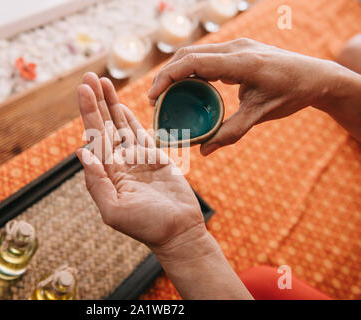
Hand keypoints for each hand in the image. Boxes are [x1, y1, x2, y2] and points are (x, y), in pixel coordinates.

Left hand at [76, 72, 207, 249]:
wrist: (179, 232)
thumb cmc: (147, 226)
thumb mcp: (114, 210)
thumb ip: (97, 183)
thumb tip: (81, 153)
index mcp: (107, 174)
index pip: (94, 137)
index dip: (88, 112)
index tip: (83, 89)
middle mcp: (119, 163)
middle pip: (104, 126)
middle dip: (96, 101)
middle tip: (89, 77)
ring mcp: (136, 159)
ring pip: (121, 125)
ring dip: (111, 104)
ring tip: (102, 82)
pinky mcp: (155, 158)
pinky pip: (140, 133)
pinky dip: (131, 118)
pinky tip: (121, 104)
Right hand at [148, 38, 360, 153]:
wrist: (316, 76)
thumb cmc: (291, 94)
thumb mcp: (260, 115)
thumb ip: (231, 133)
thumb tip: (204, 151)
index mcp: (242, 62)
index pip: (193, 62)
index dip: (167, 78)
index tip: (153, 98)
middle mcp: (236, 47)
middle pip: (188, 54)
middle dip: (166, 75)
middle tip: (155, 100)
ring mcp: (237, 45)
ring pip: (195, 52)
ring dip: (177, 71)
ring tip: (166, 94)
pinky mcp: (238, 49)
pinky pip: (207, 55)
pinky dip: (191, 69)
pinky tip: (187, 86)